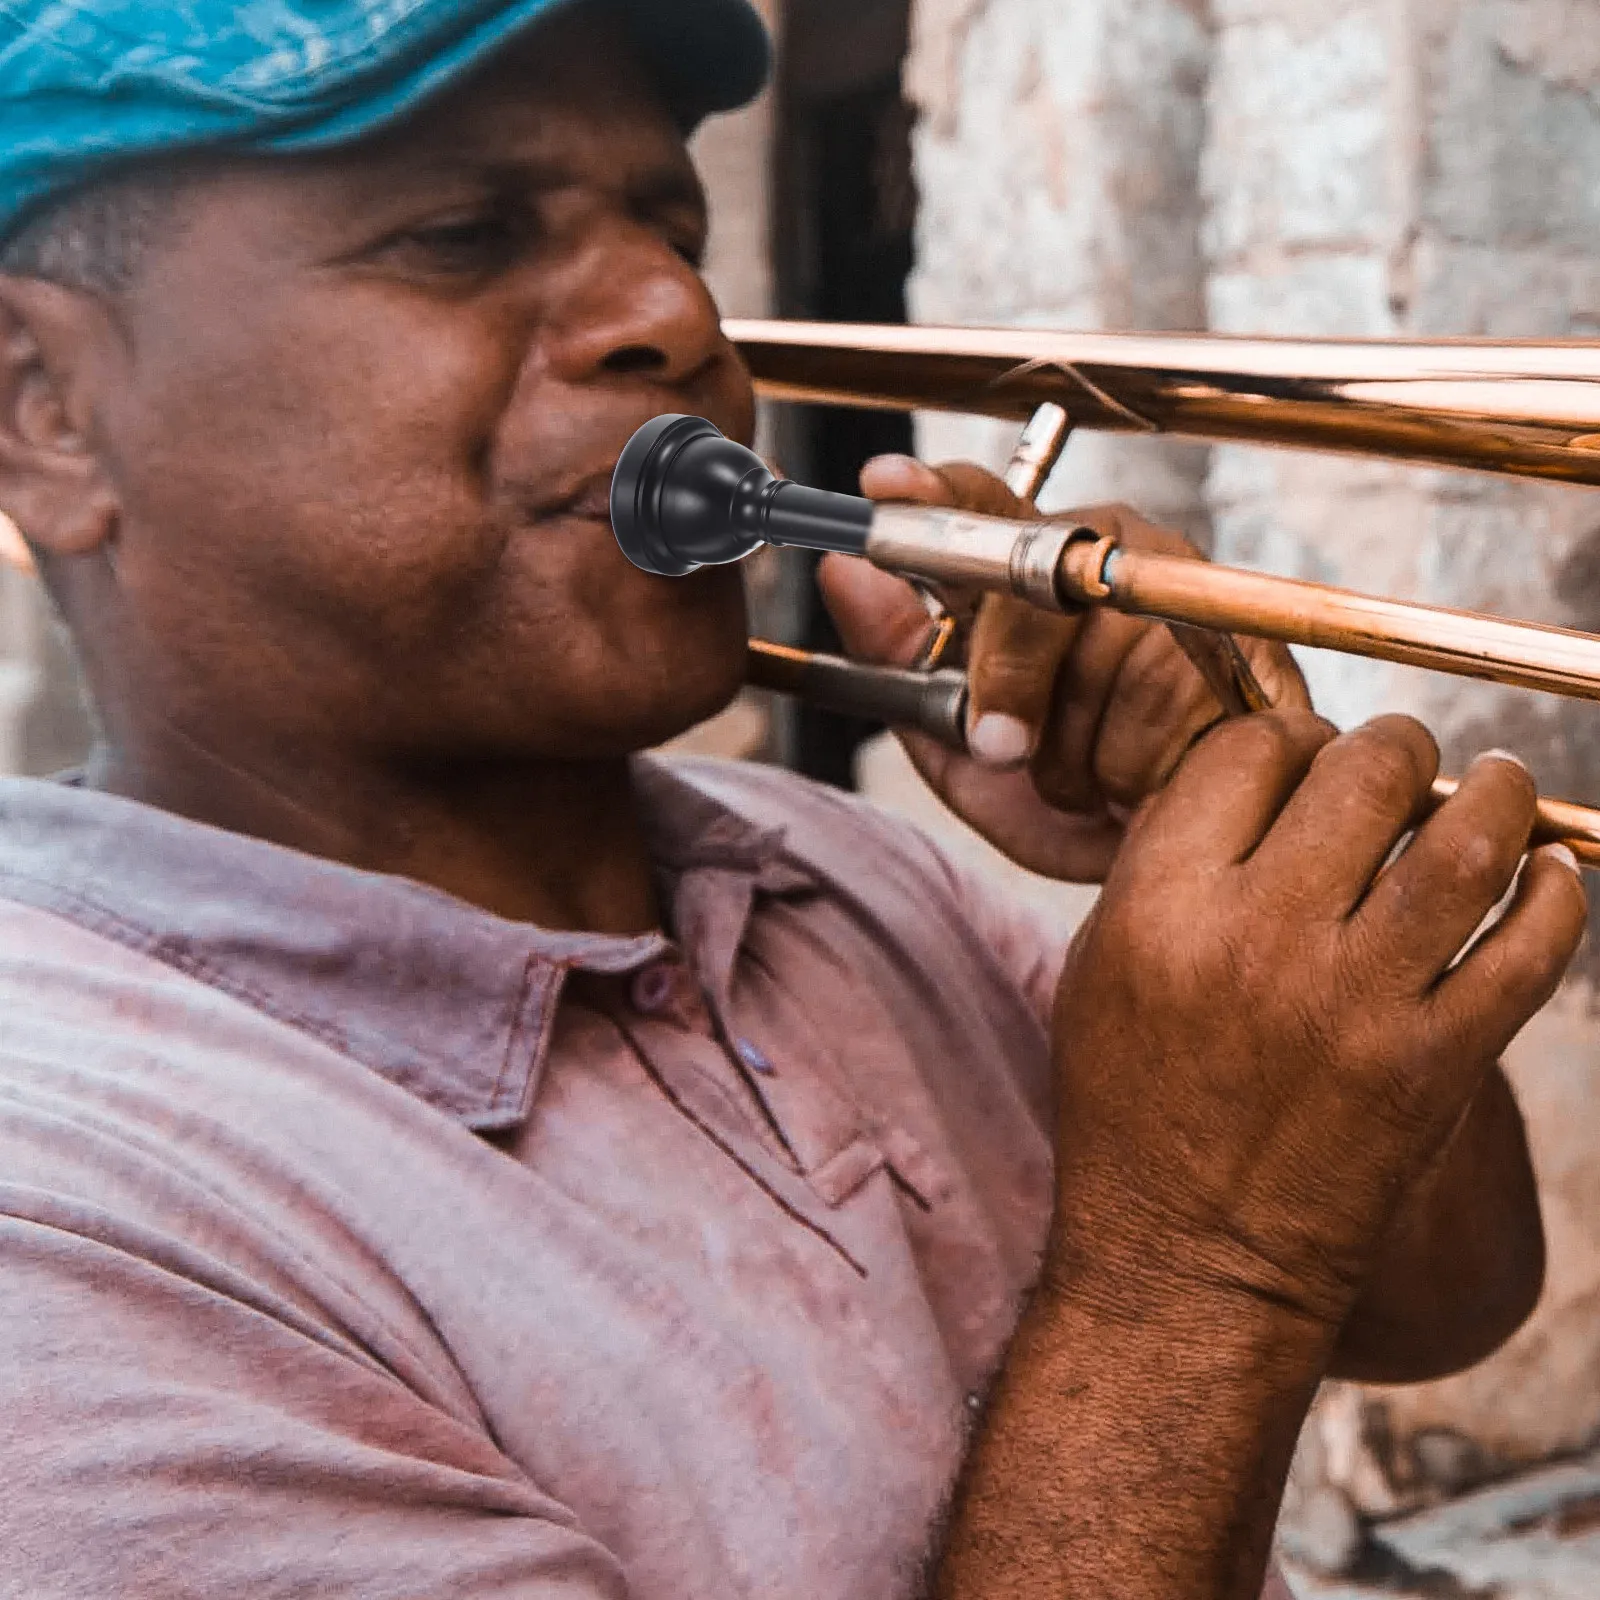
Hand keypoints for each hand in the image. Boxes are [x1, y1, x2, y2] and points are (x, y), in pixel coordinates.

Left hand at [818, 456, 1310, 881]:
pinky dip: (1134, 770)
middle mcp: (1109, 552)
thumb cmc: (1058, 782)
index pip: (980, 504)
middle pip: (1037, 586)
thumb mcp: (956, 730)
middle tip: (1004, 746)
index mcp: (1031, 560)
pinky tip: (1143, 780)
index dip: (934, 492)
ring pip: (1104, 661)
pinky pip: (1166, 710)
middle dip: (1009, 682)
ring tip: (1092, 771)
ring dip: (1077, 749)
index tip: (882, 486)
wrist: (1162, 860)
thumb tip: (842, 570)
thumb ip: (899, 655)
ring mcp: (1184, 592)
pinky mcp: (1246, 651)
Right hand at [1044, 709, 1585, 1329]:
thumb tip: (1254, 772)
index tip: (1307, 757)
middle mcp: (1260, 938)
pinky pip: (1532, 948)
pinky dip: (1558, 896)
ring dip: (1499, 795)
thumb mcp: (1101, 963)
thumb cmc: (1133, 1106)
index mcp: (1162, 905)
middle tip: (1404, 768)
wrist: (1189, 1256)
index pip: (1252, 748)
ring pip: (1468, 842)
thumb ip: (1165, 860)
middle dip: (1396, 749)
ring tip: (1499, 789)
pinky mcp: (1436, 1064)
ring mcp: (1355, 1001)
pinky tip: (1548, 878)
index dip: (1290, 737)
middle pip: (1366, 771)